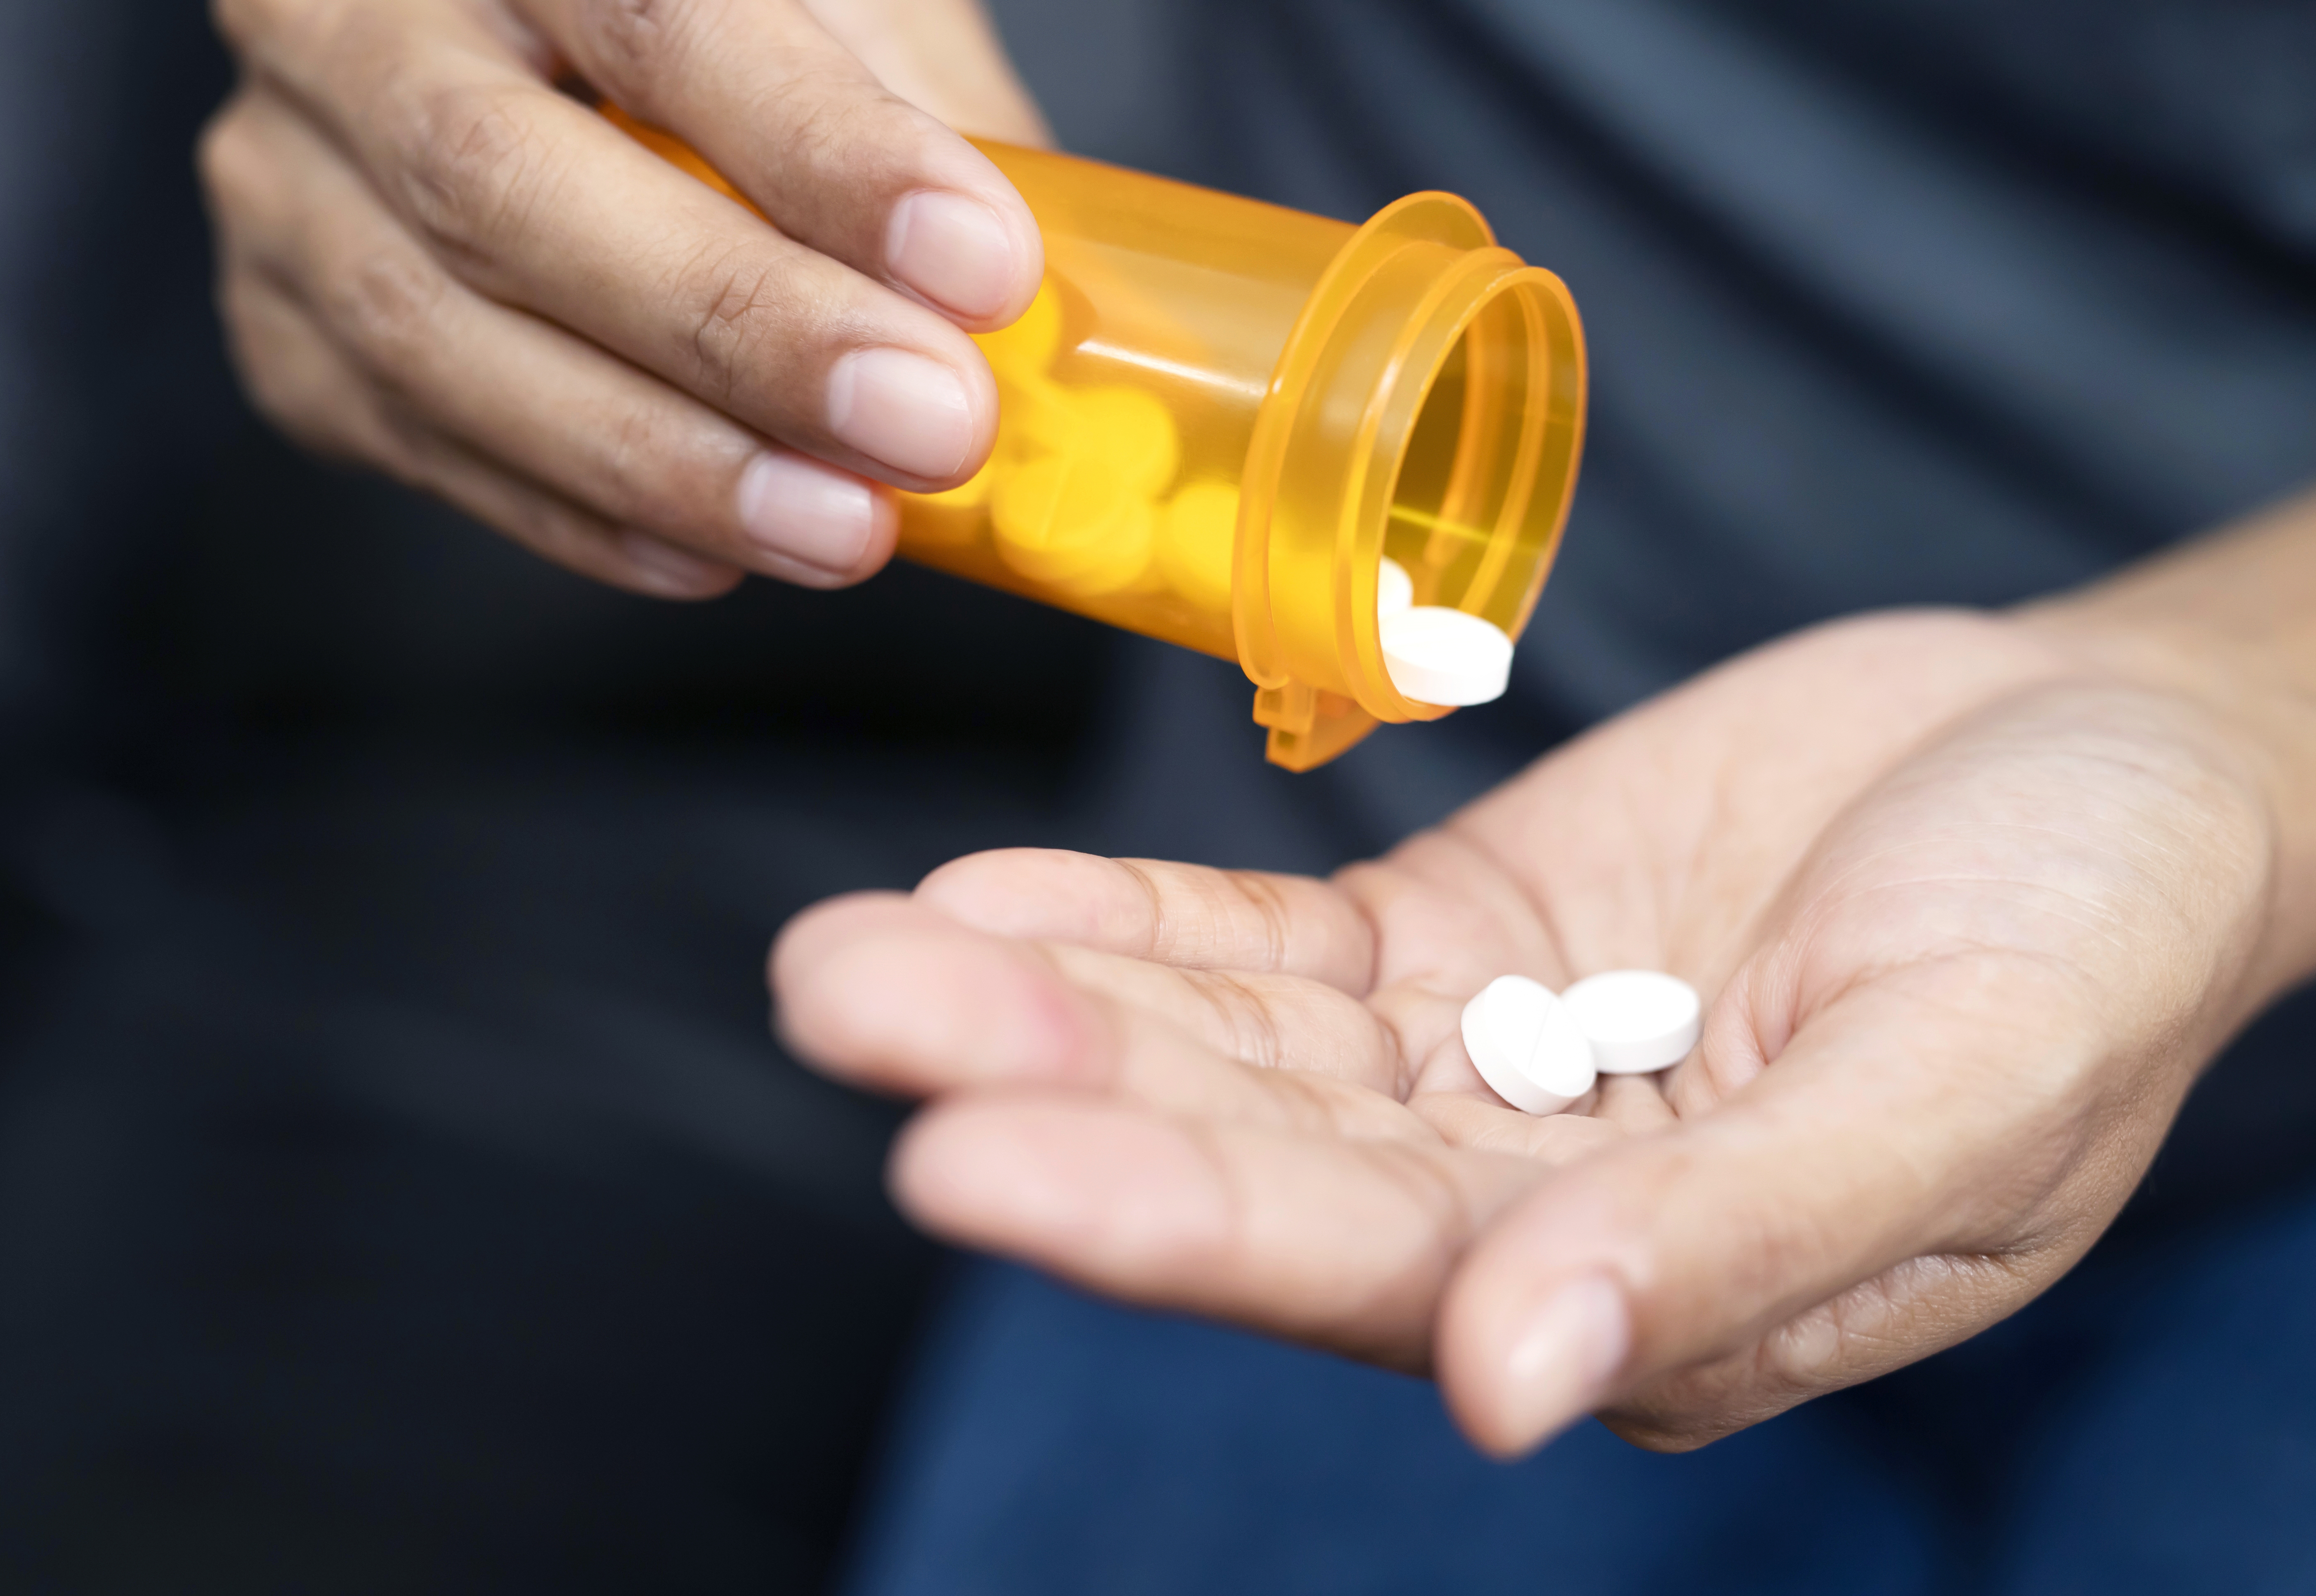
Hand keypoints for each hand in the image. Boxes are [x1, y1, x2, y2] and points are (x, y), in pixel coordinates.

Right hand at [200, 0, 1046, 598]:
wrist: (523, 52)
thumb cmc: (723, 27)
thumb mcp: (835, 2)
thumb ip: (917, 116)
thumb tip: (1042, 306)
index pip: (653, 9)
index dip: (817, 145)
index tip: (979, 262)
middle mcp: (343, 16)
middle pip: (504, 176)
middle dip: (738, 325)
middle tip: (929, 426)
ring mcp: (287, 175)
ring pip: (435, 332)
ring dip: (663, 457)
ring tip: (846, 529)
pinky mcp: (280, 325)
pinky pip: (416, 439)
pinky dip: (577, 512)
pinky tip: (714, 554)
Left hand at [771, 604, 2298, 1453]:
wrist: (2110, 762)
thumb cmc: (2089, 937)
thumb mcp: (1958, 1098)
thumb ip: (1735, 1248)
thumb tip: (1517, 1390)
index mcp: (1641, 1294)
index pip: (1363, 1272)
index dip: (1165, 1213)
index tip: (964, 1155)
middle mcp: (1517, 1202)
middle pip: (1248, 1159)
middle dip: (1046, 1092)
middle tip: (845, 1015)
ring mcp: (1473, 1065)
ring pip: (1223, 1050)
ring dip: (1043, 998)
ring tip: (850, 958)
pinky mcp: (1454, 937)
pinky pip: (1264, 949)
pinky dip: (1129, 925)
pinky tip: (982, 899)